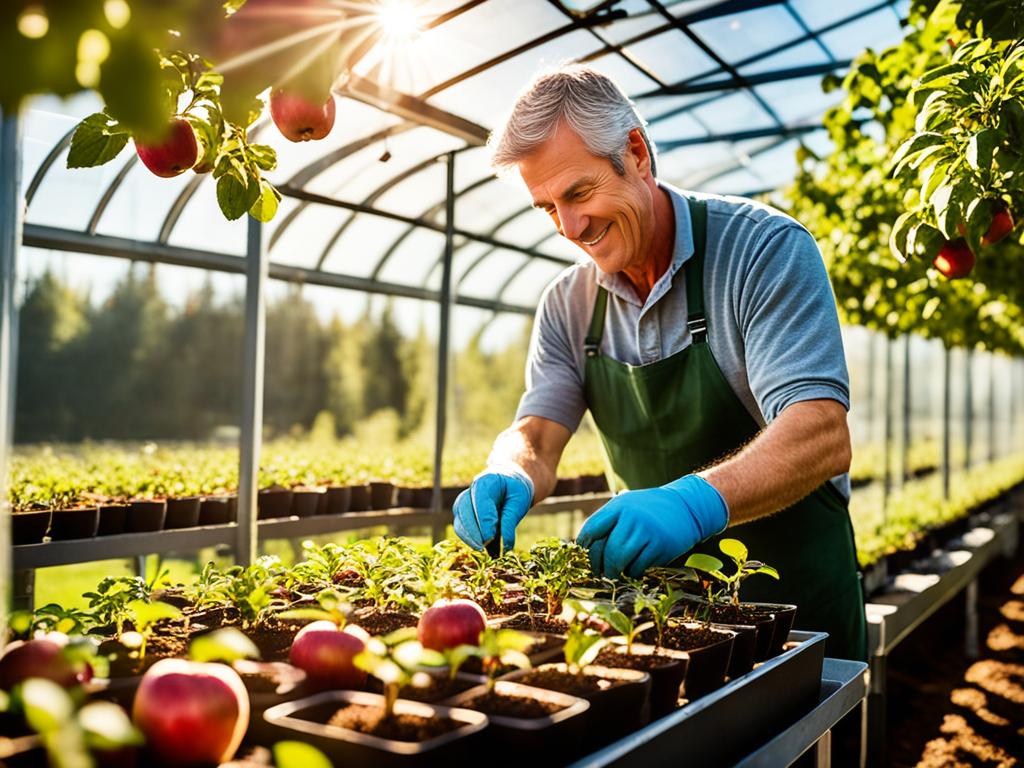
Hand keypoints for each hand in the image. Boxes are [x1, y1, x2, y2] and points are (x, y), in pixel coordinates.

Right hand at [452, 465, 534, 551]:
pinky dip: (470, 541)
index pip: (480, 502)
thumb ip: (511, 520)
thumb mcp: (520, 500)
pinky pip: (461, 530)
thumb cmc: (515, 490)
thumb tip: (506, 546)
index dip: (484, 521)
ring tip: (483, 550)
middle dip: (473, 532)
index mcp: (485, 482)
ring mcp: (463, 504)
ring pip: (459, 523)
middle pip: (464, 512)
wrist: (508, 484)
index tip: (491, 537)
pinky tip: (482, 550)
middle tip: (484, 547)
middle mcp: (469, 492)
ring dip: (469, 539)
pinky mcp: (462, 517)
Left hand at [576, 475, 728, 578]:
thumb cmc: (649, 510)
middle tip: (599, 573)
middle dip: (600, 565)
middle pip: (607, 549)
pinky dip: (632, 572)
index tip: (583, 555)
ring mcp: (647, 532)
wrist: (685, 507)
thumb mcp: (627, 506)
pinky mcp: (661, 546)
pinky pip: (638, 566)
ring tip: (613, 574)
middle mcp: (632, 518)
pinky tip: (632, 570)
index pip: (593, 528)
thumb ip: (608, 521)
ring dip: (614, 571)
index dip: (584, 545)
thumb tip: (584, 547)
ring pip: (621, 560)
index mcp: (619, 506)